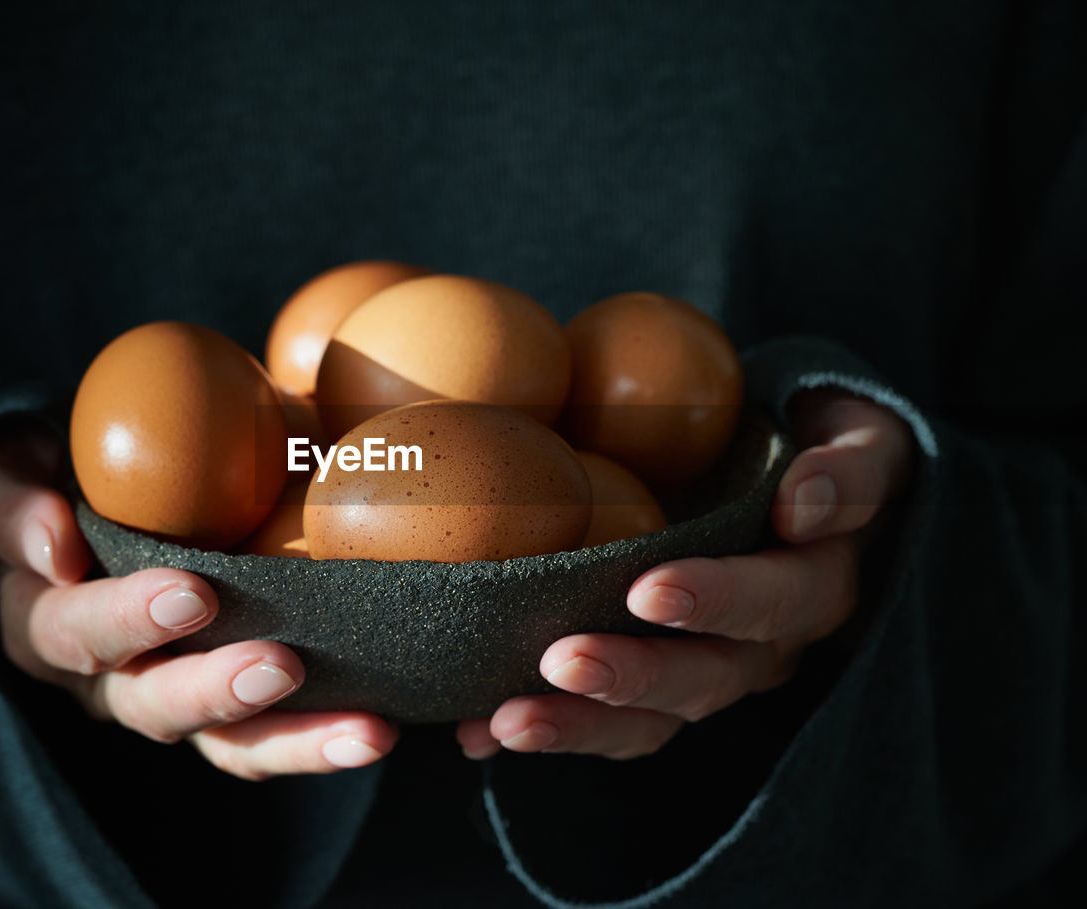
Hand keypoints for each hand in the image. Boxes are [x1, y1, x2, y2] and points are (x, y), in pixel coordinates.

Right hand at [0, 432, 397, 779]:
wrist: (97, 502)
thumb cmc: (51, 481)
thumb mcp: (6, 473)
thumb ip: (10, 503)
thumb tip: (53, 544)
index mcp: (45, 622)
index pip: (74, 633)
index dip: (127, 620)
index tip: (191, 593)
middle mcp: (108, 679)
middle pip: (153, 704)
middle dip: (216, 689)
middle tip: (279, 665)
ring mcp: (173, 698)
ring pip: (226, 743)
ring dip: (294, 740)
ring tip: (363, 732)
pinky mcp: (228, 708)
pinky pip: (270, 739)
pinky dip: (321, 740)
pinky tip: (380, 730)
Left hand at [456, 388, 915, 759]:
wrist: (796, 487)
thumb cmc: (814, 448)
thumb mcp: (856, 441)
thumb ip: (845, 469)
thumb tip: (801, 501)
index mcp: (815, 584)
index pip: (776, 599)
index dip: (717, 601)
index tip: (648, 590)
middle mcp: (765, 646)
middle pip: (707, 676)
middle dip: (634, 674)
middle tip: (562, 660)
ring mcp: (710, 674)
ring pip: (652, 720)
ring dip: (579, 724)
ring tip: (506, 722)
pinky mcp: (658, 689)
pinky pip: (607, 724)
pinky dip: (545, 730)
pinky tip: (476, 735)